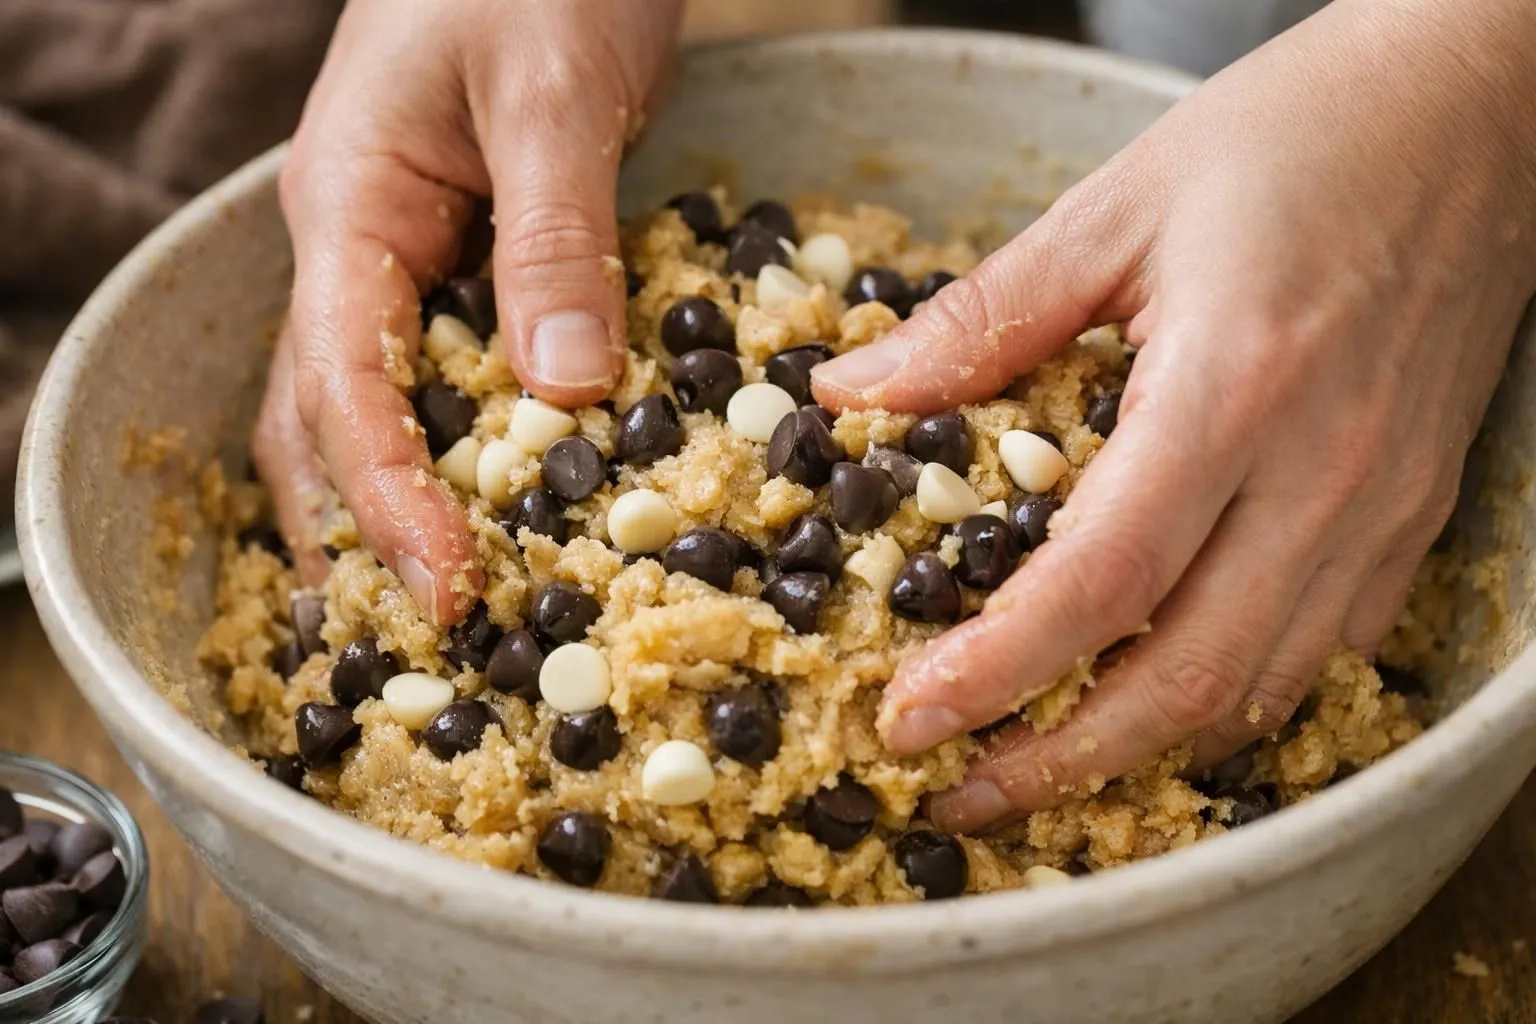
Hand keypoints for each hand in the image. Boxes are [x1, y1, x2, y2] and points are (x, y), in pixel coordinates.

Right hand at [252, 0, 681, 621]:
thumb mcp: (551, 91)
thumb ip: (556, 237)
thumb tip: (562, 391)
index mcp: (350, 209)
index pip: (345, 390)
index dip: (390, 503)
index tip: (451, 590)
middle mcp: (359, 248)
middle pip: (328, 423)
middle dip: (369, 535)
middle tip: (432, 643)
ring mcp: (409, 255)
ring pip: (377, 408)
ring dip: (398, 509)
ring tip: (444, 609)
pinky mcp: (472, 256)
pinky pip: (450, 371)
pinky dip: (464, 447)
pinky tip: (504, 501)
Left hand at [812, 0, 1535, 830]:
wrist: (1474, 108)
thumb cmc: (1298, 136)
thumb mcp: (1115, 206)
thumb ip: (984, 317)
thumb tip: (853, 394)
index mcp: (1231, 388)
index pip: (1101, 581)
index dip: (997, 672)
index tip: (909, 723)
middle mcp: (1322, 472)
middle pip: (1185, 678)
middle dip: (1062, 761)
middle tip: (961, 791)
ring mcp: (1383, 505)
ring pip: (1262, 687)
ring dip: (1144, 749)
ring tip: (1042, 765)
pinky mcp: (1416, 513)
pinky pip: (1324, 649)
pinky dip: (1233, 696)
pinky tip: (1161, 693)